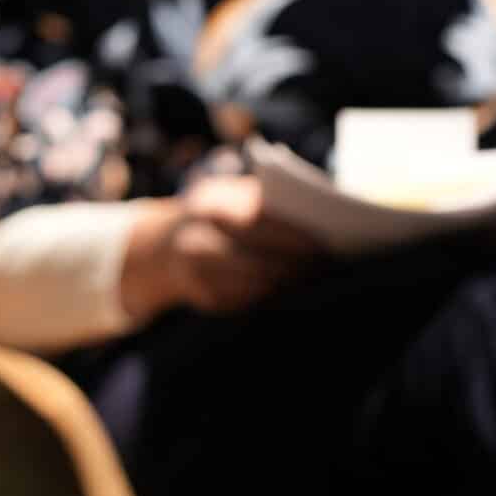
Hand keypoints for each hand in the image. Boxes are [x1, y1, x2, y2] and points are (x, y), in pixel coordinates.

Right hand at [117, 171, 325, 324]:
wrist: (165, 245)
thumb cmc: (217, 213)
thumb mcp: (230, 194)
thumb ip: (262, 199)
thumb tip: (317, 211)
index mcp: (209, 207)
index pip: (257, 224)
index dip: (293, 236)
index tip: (326, 244)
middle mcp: (196, 243)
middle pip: (257, 260)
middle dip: (296, 264)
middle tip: (330, 266)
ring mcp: (197, 276)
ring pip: (255, 286)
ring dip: (289, 284)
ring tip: (318, 278)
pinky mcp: (206, 301)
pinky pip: (248, 301)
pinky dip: (273, 295)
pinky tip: (293, 289)